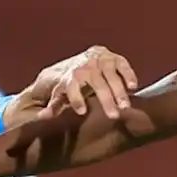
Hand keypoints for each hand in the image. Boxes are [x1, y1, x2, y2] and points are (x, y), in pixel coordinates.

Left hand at [18, 46, 138, 118]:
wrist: (80, 61)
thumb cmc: (69, 84)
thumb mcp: (59, 93)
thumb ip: (55, 105)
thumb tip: (42, 118)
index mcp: (70, 75)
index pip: (71, 85)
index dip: (76, 97)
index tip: (82, 111)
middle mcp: (85, 65)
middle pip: (96, 82)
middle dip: (105, 99)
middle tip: (114, 116)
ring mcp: (100, 60)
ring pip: (111, 74)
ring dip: (119, 90)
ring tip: (126, 107)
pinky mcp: (114, 57)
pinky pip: (122, 64)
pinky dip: (128, 74)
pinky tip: (134, 87)